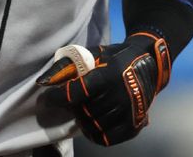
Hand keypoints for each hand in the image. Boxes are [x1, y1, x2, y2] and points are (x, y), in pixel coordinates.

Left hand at [36, 33, 170, 145]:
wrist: (148, 63)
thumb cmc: (115, 57)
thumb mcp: (92, 53)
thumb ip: (68, 65)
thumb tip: (44, 80)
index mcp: (109, 75)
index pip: (77, 93)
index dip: (58, 97)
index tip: (47, 98)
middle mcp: (121, 95)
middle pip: (84, 111)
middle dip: (72, 107)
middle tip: (71, 100)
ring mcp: (130, 112)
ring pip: (94, 125)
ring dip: (82, 119)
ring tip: (82, 109)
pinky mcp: (135, 124)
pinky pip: (107, 138)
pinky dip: (95, 134)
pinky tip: (91, 123)